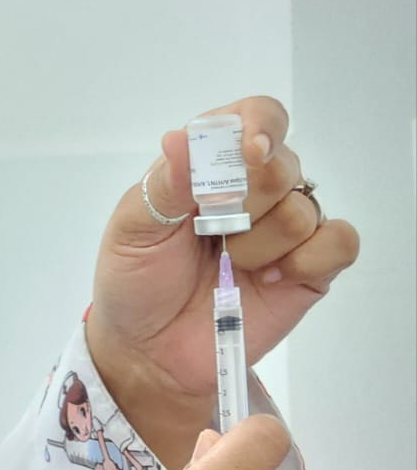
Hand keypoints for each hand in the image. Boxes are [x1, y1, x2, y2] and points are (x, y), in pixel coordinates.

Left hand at [86, 97, 359, 460]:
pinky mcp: (310, 268)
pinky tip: (267, 279)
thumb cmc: (135, 282)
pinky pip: (338, 243)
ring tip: (227, 266)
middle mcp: (255, 189)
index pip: (255, 119)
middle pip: (283, 163)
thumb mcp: (132, 231)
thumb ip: (163, 185)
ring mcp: (285, 229)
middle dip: (245, 201)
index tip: (249, 152)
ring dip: (258, 243)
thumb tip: (181, 138)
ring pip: (303, 209)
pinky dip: (305, 260)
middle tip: (211, 233)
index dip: (259, 126)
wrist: (148, 351)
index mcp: (209, 166)